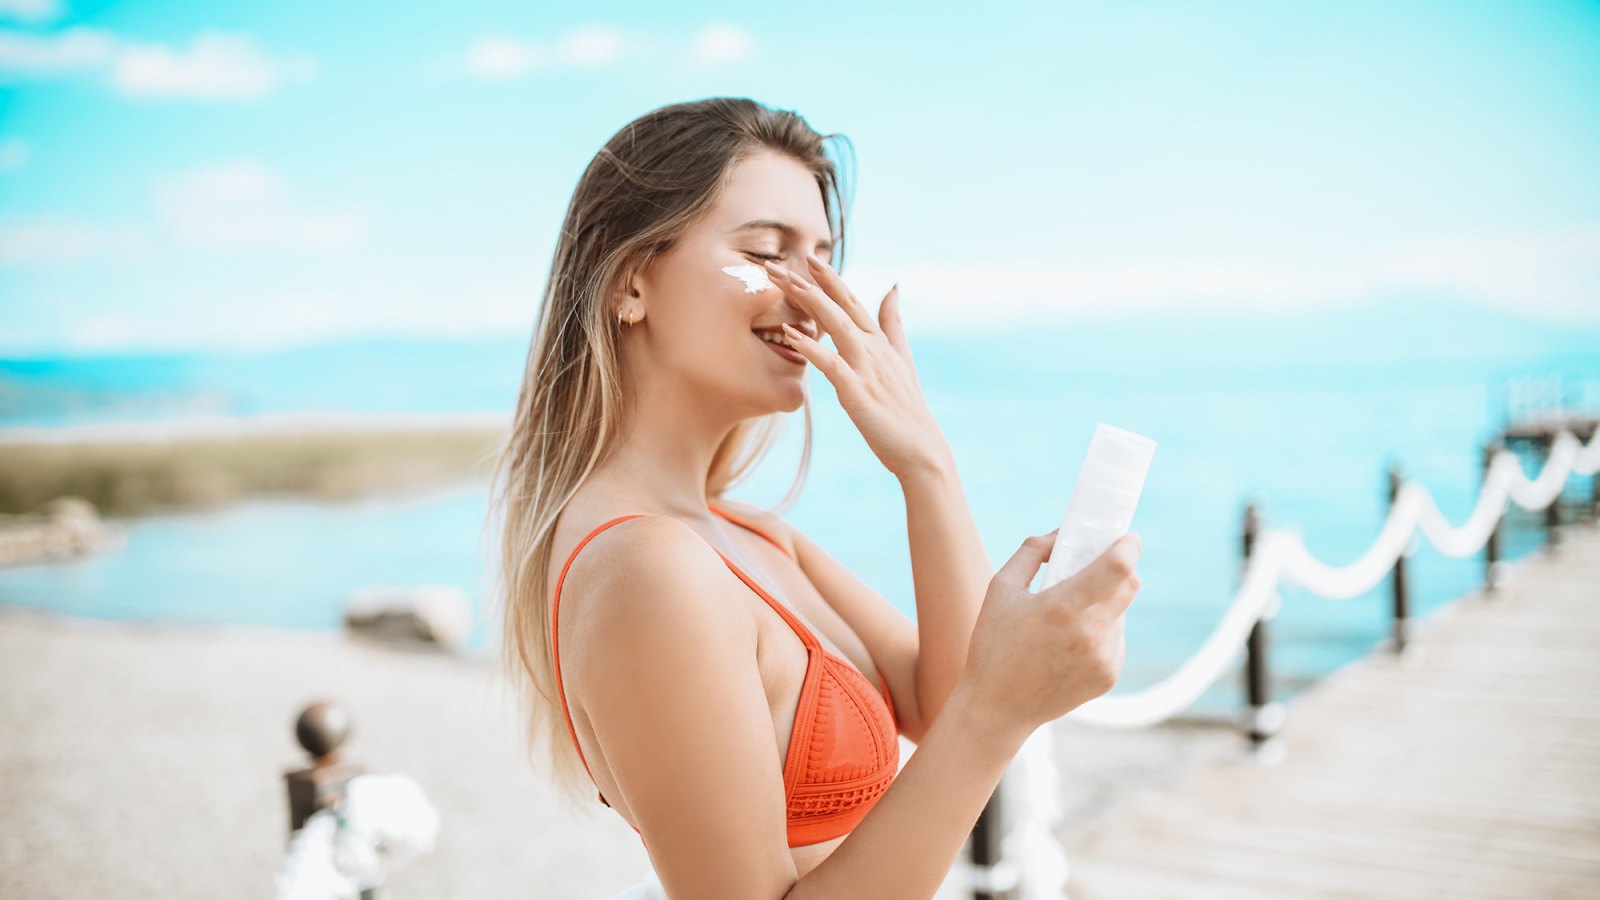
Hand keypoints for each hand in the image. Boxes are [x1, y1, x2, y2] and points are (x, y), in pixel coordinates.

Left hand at [763, 254, 947, 478]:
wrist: (922, 450)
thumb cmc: (907, 409)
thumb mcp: (902, 359)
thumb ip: (893, 323)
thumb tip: (893, 286)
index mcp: (879, 342)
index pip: (851, 301)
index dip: (830, 278)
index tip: (808, 257)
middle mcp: (873, 348)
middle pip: (838, 306)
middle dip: (808, 283)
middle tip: (776, 265)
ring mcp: (866, 368)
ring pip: (836, 325)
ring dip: (810, 302)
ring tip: (785, 284)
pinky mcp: (858, 391)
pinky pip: (831, 365)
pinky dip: (811, 347)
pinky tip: (790, 334)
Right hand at [961, 529, 1142, 733]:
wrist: (998, 707)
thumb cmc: (994, 644)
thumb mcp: (1001, 588)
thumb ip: (1032, 551)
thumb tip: (1061, 534)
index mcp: (1062, 607)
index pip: (1117, 567)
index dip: (1128, 545)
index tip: (1126, 537)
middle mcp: (1090, 633)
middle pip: (1130, 585)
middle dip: (1120, 568)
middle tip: (1099, 565)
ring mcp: (1103, 657)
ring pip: (1121, 612)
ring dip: (1105, 602)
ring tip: (1069, 616)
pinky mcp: (1109, 675)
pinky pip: (1116, 638)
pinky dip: (1101, 631)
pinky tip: (1071, 643)